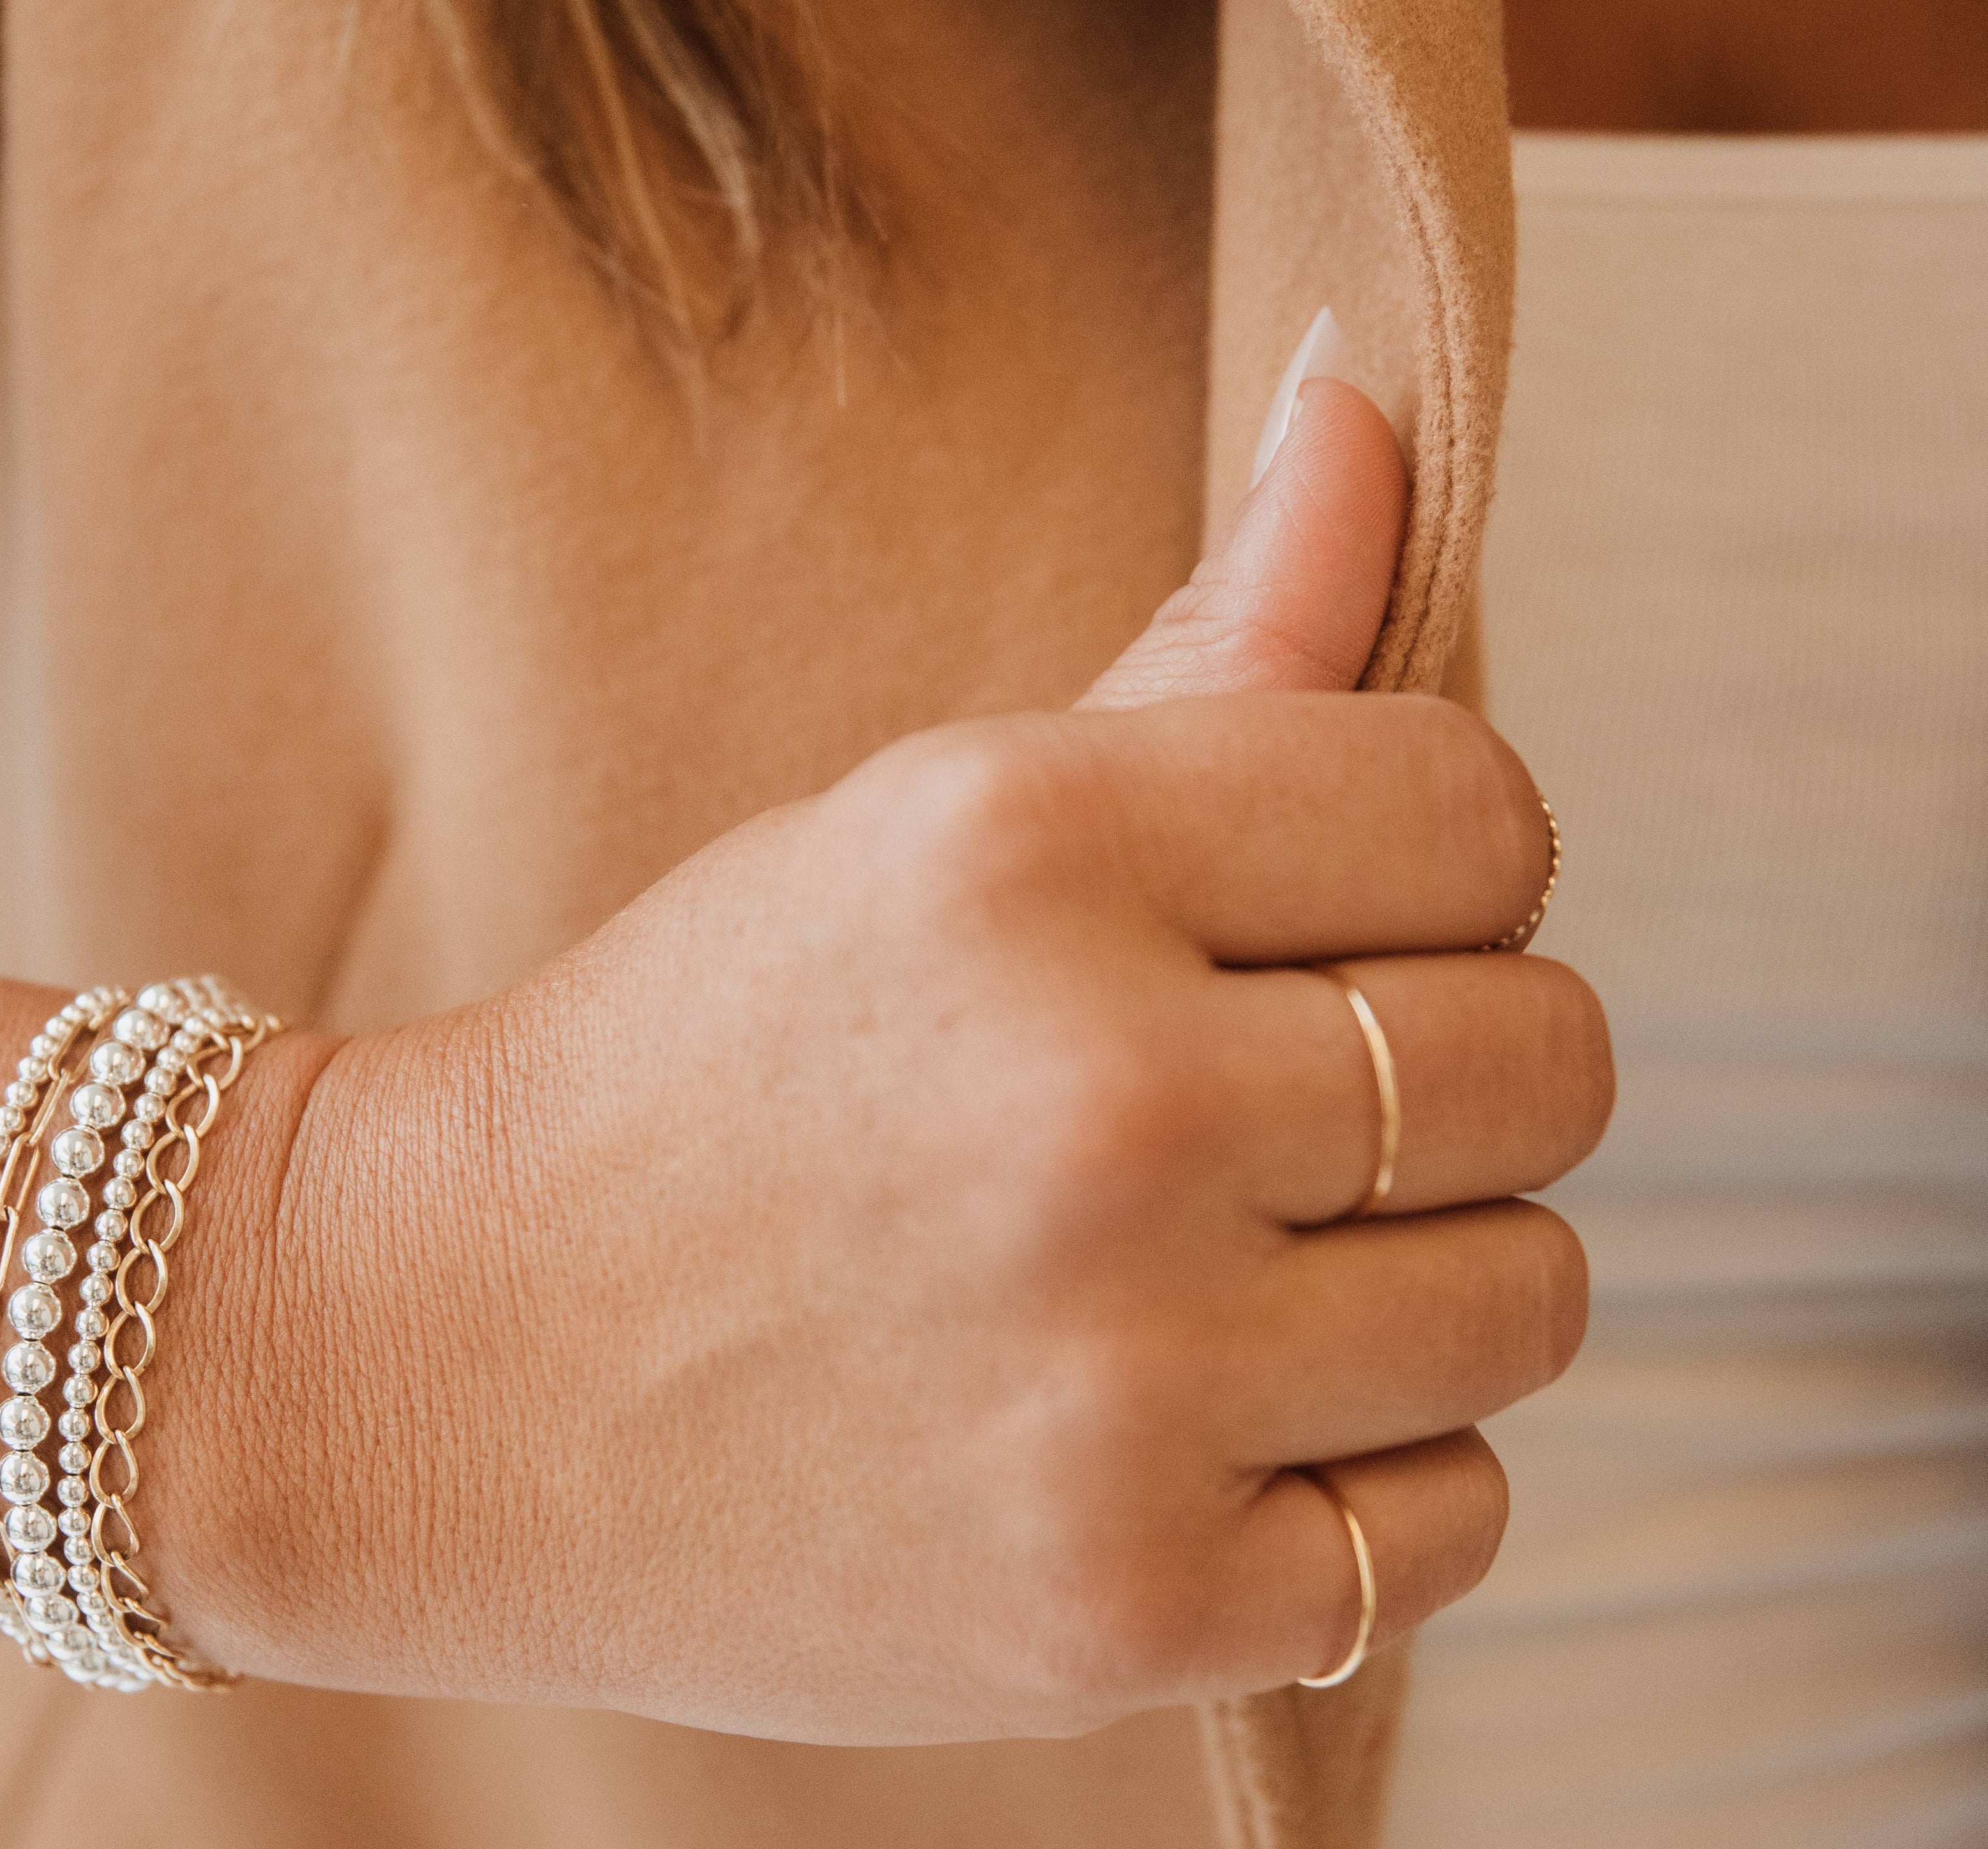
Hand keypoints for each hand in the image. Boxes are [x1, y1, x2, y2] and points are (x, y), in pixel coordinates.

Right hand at [172, 382, 1607, 1742]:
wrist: (437, 1358)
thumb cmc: (700, 1053)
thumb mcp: (931, 809)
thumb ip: (1215, 625)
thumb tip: (1374, 386)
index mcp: (1030, 850)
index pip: (1485, 812)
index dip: (1429, 860)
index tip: (1318, 914)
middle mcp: (1096, 1105)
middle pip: (1553, 1056)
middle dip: (1444, 1061)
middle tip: (1268, 1091)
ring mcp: (1122, 1380)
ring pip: (1535, 1295)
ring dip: (1414, 1271)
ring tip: (1222, 1260)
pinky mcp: (1129, 1603)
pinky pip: (1454, 1519)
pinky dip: (1358, 1473)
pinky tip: (1189, 1418)